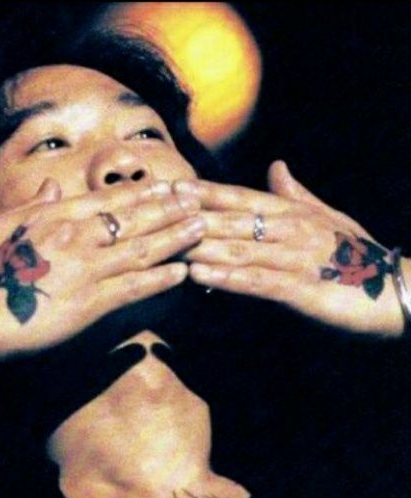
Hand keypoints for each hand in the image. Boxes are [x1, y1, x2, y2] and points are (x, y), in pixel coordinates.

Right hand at [0, 178, 204, 357]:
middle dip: (168, 208)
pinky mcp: (90, 303)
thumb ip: (31, 206)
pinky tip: (183, 272)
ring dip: (174, 238)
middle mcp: (76, 237)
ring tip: (202, 228)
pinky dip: (160, 279)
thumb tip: (53, 186)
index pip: (107, 199)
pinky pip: (132, 287)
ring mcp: (86, 269)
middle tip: (198, 199)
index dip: (141, 192)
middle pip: (132, 219)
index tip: (166, 186)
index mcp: (54, 217)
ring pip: (140, 249)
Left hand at [182, 161, 406, 335]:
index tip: (166, 186)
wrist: (395, 291)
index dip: (201, 192)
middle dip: (188, 215)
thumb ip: (294, 195)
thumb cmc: (354, 255)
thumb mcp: (325, 219)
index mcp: (290, 212)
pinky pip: (258, 281)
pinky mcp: (303, 288)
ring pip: (238, 247)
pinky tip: (200, 274)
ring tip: (164, 241)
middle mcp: (289, 229)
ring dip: (199, 244)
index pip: (237, 197)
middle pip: (229, 220)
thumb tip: (275, 166)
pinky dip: (228, 277)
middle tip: (151, 210)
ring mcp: (295, 257)